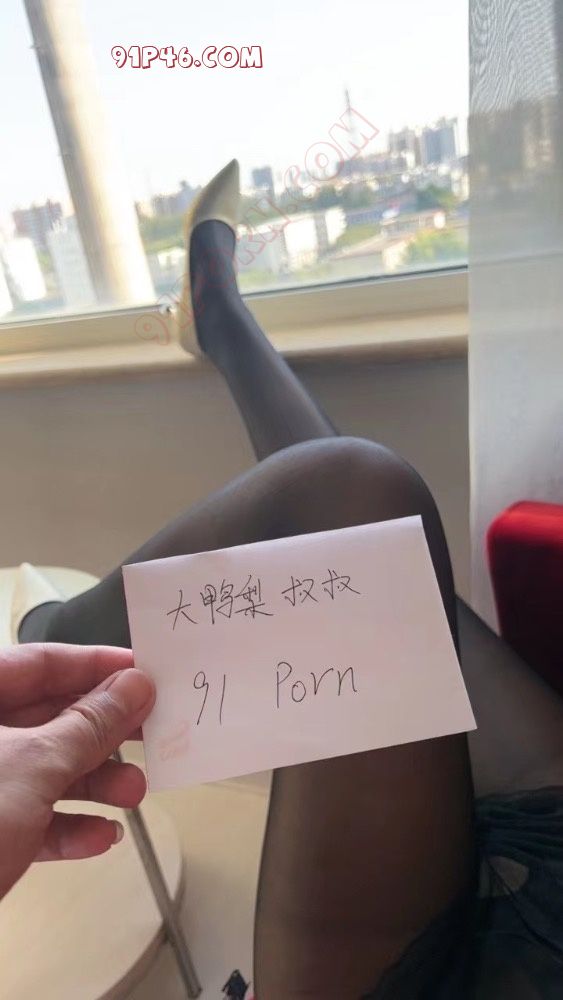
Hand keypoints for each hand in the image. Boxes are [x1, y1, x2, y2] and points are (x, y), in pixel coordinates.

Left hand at [0, 643, 154, 898]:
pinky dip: (64, 826)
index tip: (147, 674)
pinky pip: (27, 818)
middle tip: (152, 736)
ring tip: (134, 794)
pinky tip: (101, 838)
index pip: (39, 662)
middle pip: (46, 718)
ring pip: (40, 770)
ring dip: (93, 783)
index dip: (96, 665)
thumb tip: (136, 685)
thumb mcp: (35, 766)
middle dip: (102, 733)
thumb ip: (90, 723)